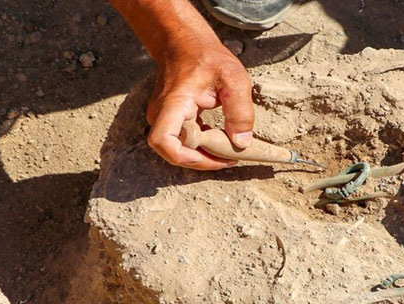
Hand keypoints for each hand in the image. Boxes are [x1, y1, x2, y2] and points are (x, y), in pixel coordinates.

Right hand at [146, 41, 254, 169]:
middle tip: (231, 159)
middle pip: (174, 152)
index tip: (213, 158)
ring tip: (230, 152)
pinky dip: (202, 147)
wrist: (184, 43)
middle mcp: (162, 114)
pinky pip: (184, 142)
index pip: (163, 141)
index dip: (186, 158)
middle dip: (203, 161)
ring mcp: (165, 118)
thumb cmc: (208, 57)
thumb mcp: (234, 79)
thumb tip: (241, 143)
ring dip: (204, 156)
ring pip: (179, 150)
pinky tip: (222, 142)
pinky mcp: (172, 121)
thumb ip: (240, 111)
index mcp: (174, 104)